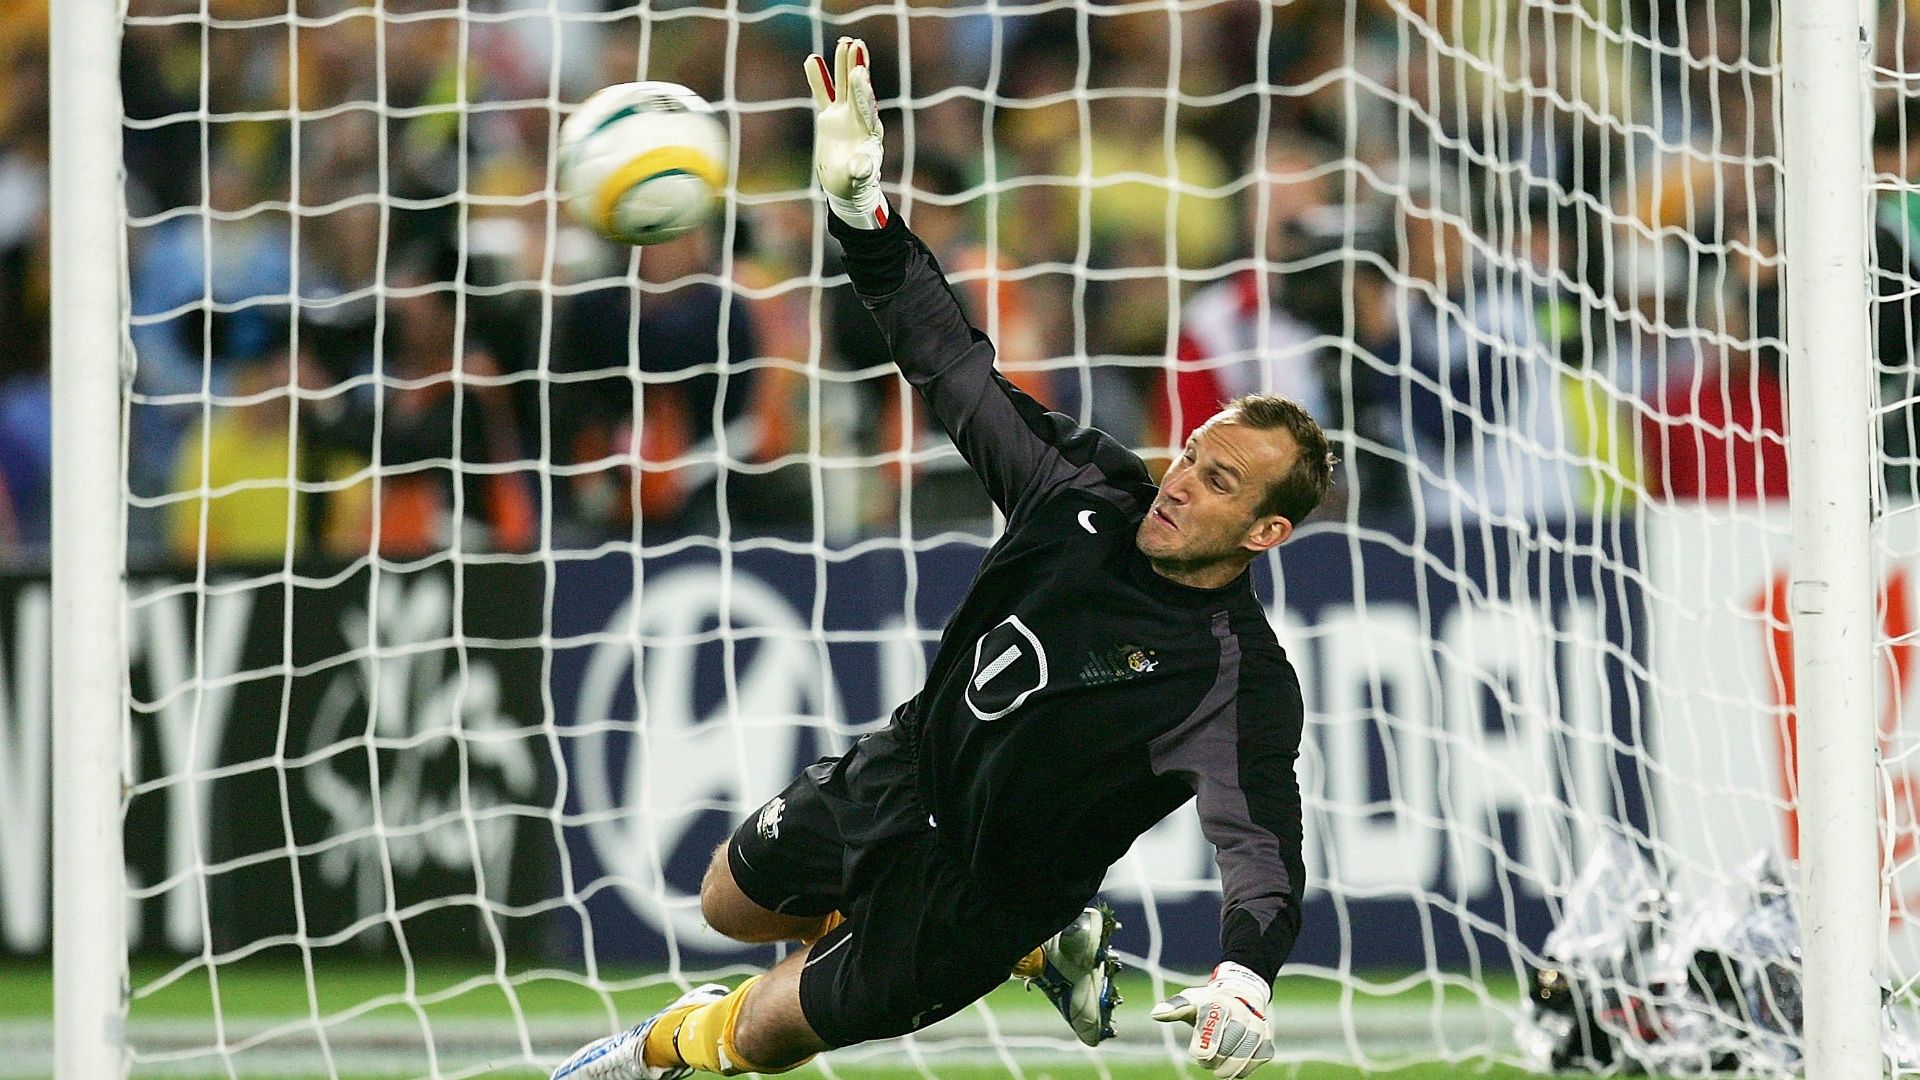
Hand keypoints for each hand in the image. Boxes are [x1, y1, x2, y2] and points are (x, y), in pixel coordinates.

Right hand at [803, 36, 888, 227]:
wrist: (846, 187)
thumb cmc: (854, 184)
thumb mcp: (857, 180)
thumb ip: (861, 171)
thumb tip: (862, 166)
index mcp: (869, 131)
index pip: (865, 106)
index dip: (862, 89)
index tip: (859, 71)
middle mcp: (859, 118)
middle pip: (858, 88)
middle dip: (857, 67)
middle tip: (856, 45)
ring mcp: (844, 115)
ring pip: (843, 85)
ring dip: (843, 65)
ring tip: (844, 42)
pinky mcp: (831, 117)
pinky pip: (824, 93)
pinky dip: (819, 78)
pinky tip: (813, 59)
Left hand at [1149, 962, 1273, 1078]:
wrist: (1241, 994)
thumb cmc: (1209, 1002)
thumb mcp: (1191, 1000)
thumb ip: (1175, 1008)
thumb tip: (1156, 1013)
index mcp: (1219, 1002)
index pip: (1211, 1028)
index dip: (1203, 1046)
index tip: (1197, 1054)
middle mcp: (1241, 1012)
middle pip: (1226, 1047)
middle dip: (1212, 1059)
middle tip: (1204, 1059)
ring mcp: (1257, 1026)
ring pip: (1242, 1057)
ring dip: (1226, 1068)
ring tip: (1217, 1067)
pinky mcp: (1267, 1039)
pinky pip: (1256, 1061)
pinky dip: (1242, 1069)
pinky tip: (1233, 1065)